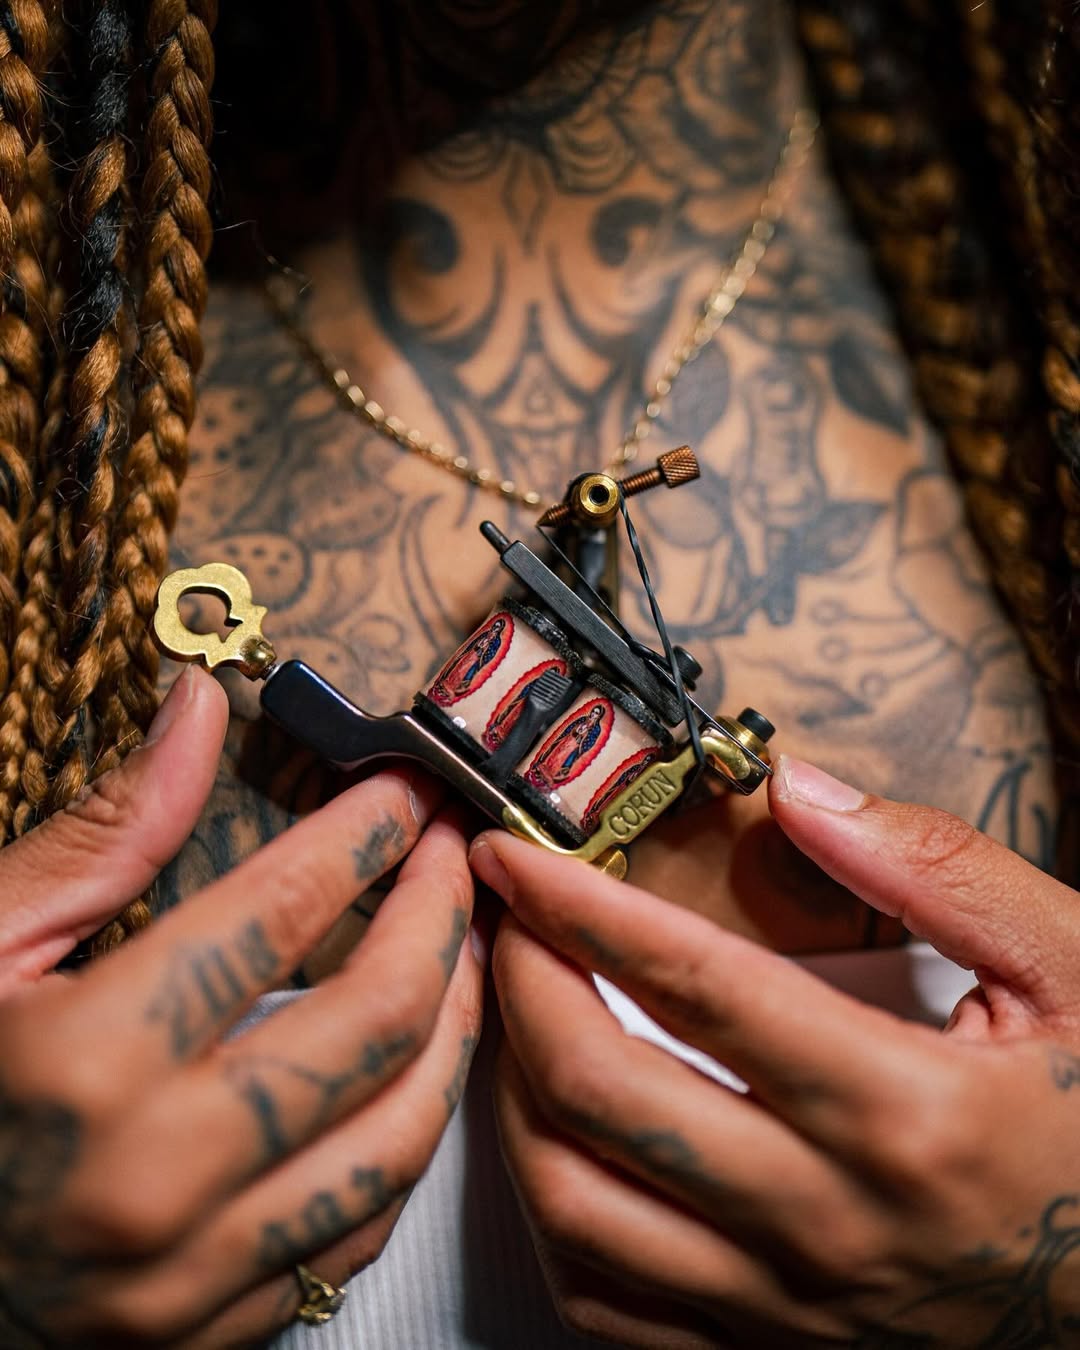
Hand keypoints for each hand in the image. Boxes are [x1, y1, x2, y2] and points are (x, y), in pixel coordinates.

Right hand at [0, 667, 481, 1348]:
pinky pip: (362, 1228)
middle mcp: (153, 1178)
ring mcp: (190, 1272)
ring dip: (456, 1024)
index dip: (363, 834)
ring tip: (460, 946)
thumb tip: (198, 711)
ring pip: (401, 1135)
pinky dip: (406, 1133)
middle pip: (375, 1021)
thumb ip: (103, 834)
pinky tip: (410, 1068)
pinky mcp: (209, 1330)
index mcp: (84, 1062)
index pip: (279, 912)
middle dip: (439, 912)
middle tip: (453, 851)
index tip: (402, 794)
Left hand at [471, 755, 1079, 1347]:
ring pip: (575, 1201)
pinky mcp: (769, 1349)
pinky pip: (605, 1297)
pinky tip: (562, 1133)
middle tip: (508, 914)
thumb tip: (803, 795)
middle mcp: (827, 1218)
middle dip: (522, 982)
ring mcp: (787, 1302)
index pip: (692, 984)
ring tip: (522, 1010)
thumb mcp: (1072, 968)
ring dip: (515, 1091)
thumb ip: (938, 869)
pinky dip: (553, 1206)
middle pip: (601, 1092)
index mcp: (903, 1108)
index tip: (515, 852)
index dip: (579, 904)